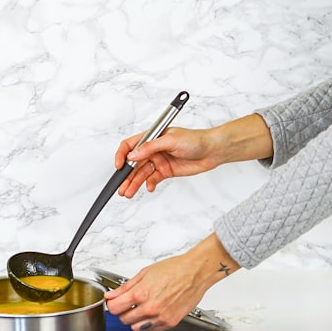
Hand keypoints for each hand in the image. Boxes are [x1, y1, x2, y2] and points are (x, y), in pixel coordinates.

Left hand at [104, 234, 239, 330]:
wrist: (196, 272)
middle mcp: (150, 308)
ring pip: (136, 328)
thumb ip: (125, 287)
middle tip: (128, 303)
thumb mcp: (144, 273)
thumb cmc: (174, 269)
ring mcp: (160, 317)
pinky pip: (151, 330)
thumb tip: (111, 295)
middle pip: (123, 319)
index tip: (114, 301)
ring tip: (140, 308)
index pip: (114, 308)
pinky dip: (148, 324)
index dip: (112, 304)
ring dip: (134, 320)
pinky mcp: (170, 323)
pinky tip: (152, 312)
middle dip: (123, 311)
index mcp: (141, 294)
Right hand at [114, 114, 272, 198]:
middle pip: (133, 163)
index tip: (119, 166)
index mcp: (151, 137)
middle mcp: (153, 149)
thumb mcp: (170, 140)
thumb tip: (133, 155)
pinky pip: (153, 179)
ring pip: (141, 174)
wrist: (212, 151)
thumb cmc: (195, 139)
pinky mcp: (166, 171)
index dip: (122, 155)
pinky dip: (149, 184)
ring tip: (128, 193)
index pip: (130, 146)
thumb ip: (150, 148)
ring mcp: (159, 161)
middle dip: (126, 176)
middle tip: (121, 187)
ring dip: (134, 183)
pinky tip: (149, 188)